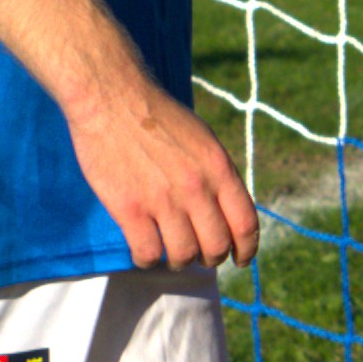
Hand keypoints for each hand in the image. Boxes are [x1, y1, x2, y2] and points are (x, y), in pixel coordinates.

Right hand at [66, 73, 260, 267]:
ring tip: (173, 254)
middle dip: (213, 258)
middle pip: (216, 245)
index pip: (245, 223)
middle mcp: (197, 187)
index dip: (248, 248)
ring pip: (183, 254)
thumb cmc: (159, 118)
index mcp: (220, 168)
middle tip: (203, 257)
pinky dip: (149, 260)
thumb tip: (226, 210)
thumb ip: (216, 174)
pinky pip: (147, 253)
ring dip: (180, 261)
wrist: (114, 100)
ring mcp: (163, 200)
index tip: (242, 260)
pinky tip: (146, 251)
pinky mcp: (129, 209)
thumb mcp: (203, 140)